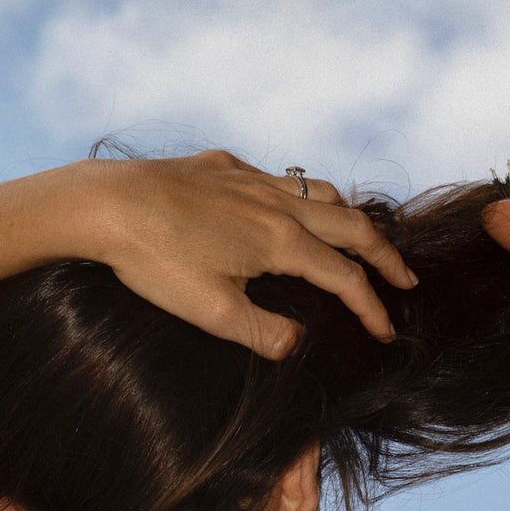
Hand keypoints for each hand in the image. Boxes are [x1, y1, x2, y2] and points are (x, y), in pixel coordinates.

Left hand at [77, 150, 416, 358]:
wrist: (104, 204)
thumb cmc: (155, 260)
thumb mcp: (210, 312)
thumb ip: (263, 333)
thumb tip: (299, 343)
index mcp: (281, 241)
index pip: (345, 277)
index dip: (372, 307)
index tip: (386, 330)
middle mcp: (277, 204)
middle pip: (352, 226)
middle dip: (385, 255)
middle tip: (405, 279)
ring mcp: (251, 180)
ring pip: (320, 192)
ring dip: (349, 218)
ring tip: (359, 238)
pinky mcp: (224, 166)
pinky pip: (279, 178)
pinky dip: (302, 196)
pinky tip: (287, 209)